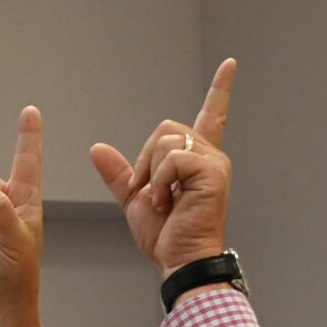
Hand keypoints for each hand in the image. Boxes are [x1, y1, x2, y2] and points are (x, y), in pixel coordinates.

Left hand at [90, 57, 235, 275]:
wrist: (180, 261)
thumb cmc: (166, 236)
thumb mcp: (136, 199)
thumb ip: (120, 173)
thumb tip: (96, 148)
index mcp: (197, 160)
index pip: (211, 115)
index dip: (220, 89)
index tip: (230, 64)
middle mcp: (211, 155)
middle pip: (166, 129)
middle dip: (146, 160)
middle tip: (150, 193)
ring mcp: (214, 163)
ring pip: (166, 141)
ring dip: (152, 173)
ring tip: (162, 202)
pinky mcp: (212, 172)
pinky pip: (172, 158)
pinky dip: (160, 180)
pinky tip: (167, 203)